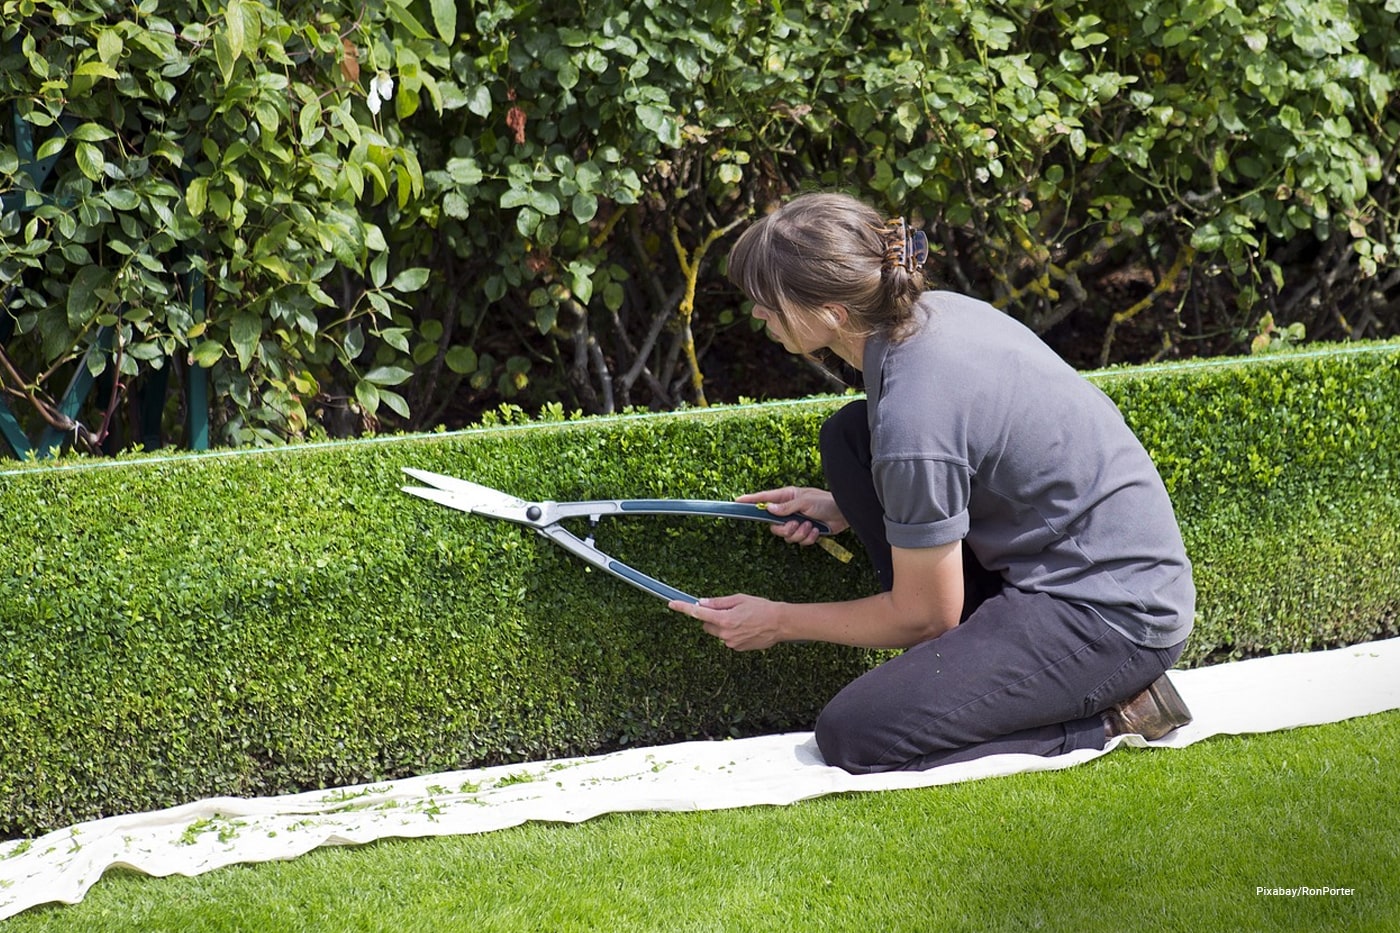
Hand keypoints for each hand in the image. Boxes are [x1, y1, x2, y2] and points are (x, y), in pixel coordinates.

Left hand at [668, 594, 786, 650]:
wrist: (780, 623)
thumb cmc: (762, 608)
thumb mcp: (739, 599)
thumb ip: (719, 602)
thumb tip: (703, 603)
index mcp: (724, 619)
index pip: (698, 614)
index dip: (683, 608)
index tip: (672, 604)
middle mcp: (725, 634)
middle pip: (707, 625)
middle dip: (712, 618)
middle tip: (727, 611)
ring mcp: (731, 643)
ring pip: (718, 633)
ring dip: (723, 626)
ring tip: (742, 619)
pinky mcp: (738, 648)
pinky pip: (728, 639)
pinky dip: (732, 633)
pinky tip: (746, 627)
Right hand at [737, 486, 848, 544]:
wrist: (844, 513)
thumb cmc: (826, 501)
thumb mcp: (805, 501)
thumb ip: (786, 507)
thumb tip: (768, 508)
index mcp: (787, 497)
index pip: (764, 498)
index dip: (751, 500)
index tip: (738, 501)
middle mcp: (789, 510)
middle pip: (774, 526)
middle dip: (785, 529)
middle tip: (796, 524)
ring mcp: (796, 522)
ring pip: (786, 536)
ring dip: (799, 534)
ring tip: (810, 526)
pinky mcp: (805, 532)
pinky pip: (799, 541)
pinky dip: (808, 537)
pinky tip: (816, 530)